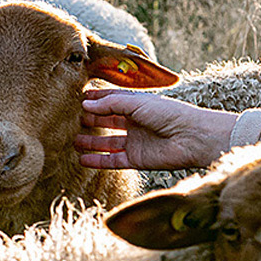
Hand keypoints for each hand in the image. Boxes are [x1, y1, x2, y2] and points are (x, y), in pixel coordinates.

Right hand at [76, 88, 235, 171]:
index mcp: (137, 105)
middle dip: (89, 121)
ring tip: (71, 140)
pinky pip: (112, 160)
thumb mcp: (137, 103)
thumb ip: (111, 104)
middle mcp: (134, 123)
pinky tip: (82, 158)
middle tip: (68, 120)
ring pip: (106, 142)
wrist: (192, 138)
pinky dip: (97, 160)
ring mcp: (135, 141)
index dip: (94, 101)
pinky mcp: (136, 159)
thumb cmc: (170, 114)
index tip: (75, 99)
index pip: (110, 101)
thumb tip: (86, 105)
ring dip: (90, 141)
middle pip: (106, 121)